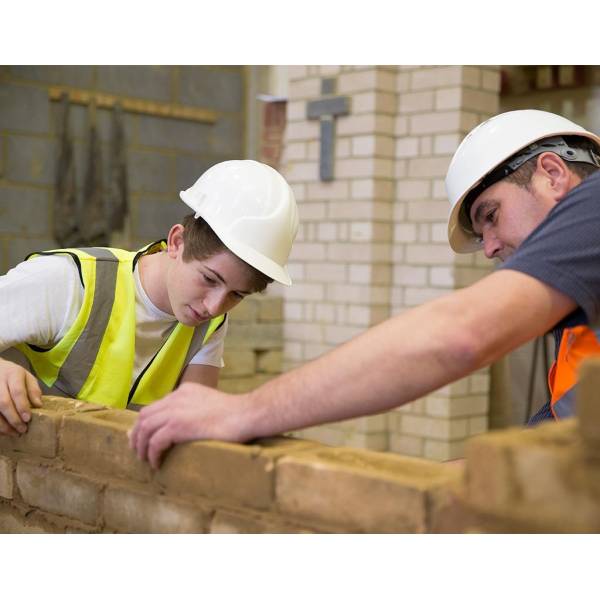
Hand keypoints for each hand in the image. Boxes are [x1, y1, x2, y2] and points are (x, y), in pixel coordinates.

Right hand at [0, 358, 42, 435]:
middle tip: (22, 429)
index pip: (17, 391)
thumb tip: (38, 405)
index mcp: (12, 374)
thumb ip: (33, 390)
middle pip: (3, 402)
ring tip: (14, 433)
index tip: (28, 419)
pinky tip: (3, 431)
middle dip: (13, 418)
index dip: (22, 406)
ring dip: (3, 425)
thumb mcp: (27, 377)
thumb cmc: (13, 375)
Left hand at [128, 382, 251, 468]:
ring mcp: (176, 411)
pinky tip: (157, 463)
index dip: (146, 424)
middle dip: (137, 435)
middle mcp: (176, 397)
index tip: (144, 438)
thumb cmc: (236, 414)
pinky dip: (153, 454)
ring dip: (141, 446)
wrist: (246, 414)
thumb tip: (181, 428)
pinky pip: (155, 442)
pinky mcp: (178, 426)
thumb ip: (193, 411)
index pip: (156, 406)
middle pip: (144, 416)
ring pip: (145, 428)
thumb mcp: (210, 406)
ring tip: (145, 460)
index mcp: (185, 391)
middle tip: (138, 451)